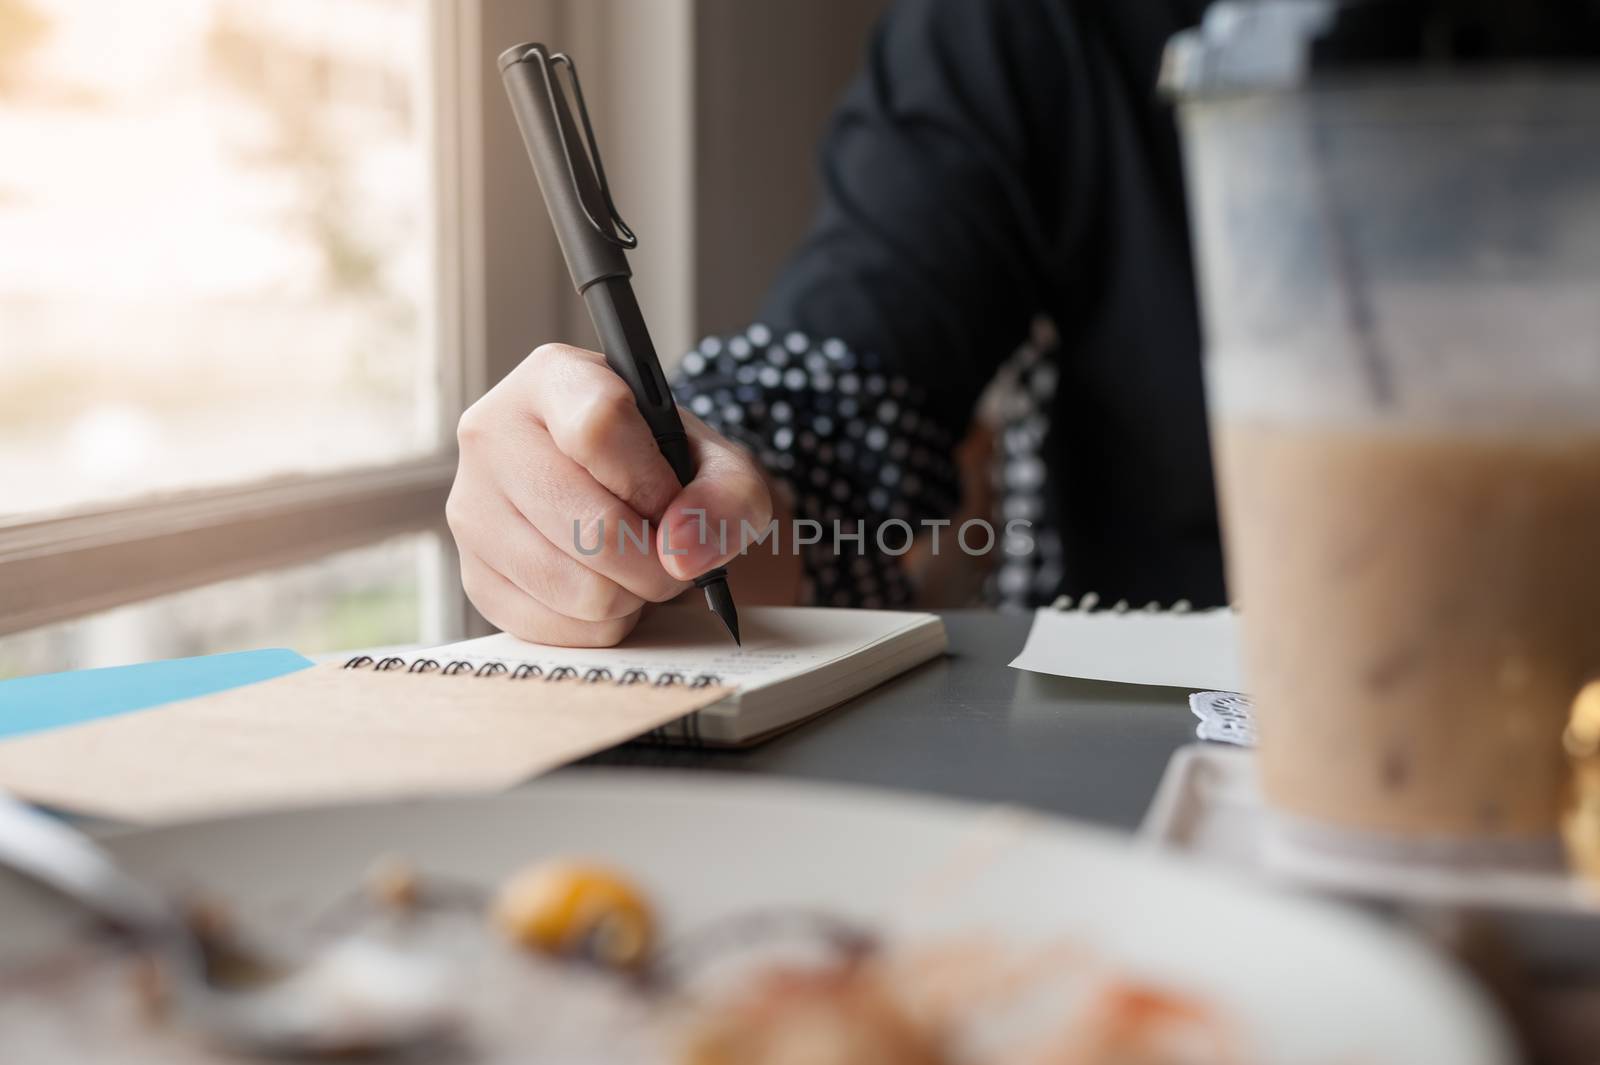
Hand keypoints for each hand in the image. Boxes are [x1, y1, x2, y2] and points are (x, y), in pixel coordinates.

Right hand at [447, 344, 773, 646]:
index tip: (672, 503)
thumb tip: (682, 554)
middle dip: (656, 558)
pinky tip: (603, 585)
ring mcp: (471, 508)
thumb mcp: (718, 463)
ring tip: (635, 563)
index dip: (652, 482)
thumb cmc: (664, 467)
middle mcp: (493, 434)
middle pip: (592, 525)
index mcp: (553, 378)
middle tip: (670, 551)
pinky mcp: (473, 575)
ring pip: (578, 588)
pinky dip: (602, 622)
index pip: (598, 426)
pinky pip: (557, 628)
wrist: (621, 498)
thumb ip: (727, 495)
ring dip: (633, 595)